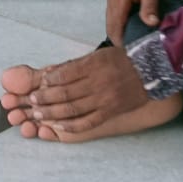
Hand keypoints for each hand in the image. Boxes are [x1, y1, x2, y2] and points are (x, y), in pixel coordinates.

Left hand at [25, 47, 150, 132]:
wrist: (151, 72)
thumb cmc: (121, 60)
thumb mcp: (98, 55)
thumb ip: (76, 65)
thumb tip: (51, 74)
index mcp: (93, 65)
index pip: (64, 75)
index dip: (47, 82)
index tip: (37, 86)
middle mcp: (98, 82)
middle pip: (65, 93)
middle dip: (45, 99)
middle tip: (31, 102)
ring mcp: (105, 99)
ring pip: (73, 109)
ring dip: (52, 113)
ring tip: (38, 114)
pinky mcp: (111, 111)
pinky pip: (89, 121)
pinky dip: (72, 126)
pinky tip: (59, 126)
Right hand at [105, 0, 164, 44]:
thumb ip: (149, 7)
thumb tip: (150, 25)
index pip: (114, 27)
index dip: (120, 41)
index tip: (131, 52)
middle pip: (110, 25)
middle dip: (118, 38)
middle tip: (133, 50)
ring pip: (111, 18)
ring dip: (119, 29)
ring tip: (133, 40)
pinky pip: (114, 11)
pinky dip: (119, 21)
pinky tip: (131, 25)